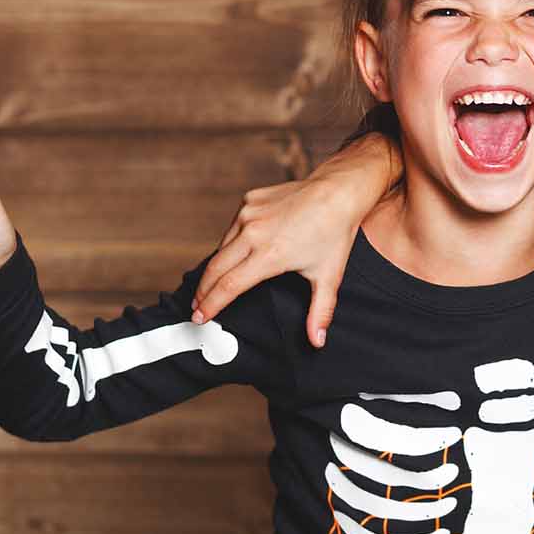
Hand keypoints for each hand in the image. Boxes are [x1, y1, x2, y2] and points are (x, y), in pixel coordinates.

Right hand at [190, 134, 397, 346]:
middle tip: (195, 307)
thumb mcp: (329, 276)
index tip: (200, 318)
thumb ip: (320, 312)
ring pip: (222, 247)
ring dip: (215, 268)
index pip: (229, 286)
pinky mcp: (249, 200)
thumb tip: (317, 342)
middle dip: (203, 291)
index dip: (211, 305)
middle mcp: (253, 233)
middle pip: (216, 269)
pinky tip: (232, 256)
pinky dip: (230, 244)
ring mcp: (249, 213)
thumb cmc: (334, 234)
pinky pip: (232, 228)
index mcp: (270, 255)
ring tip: (211, 286)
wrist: (338, 191)